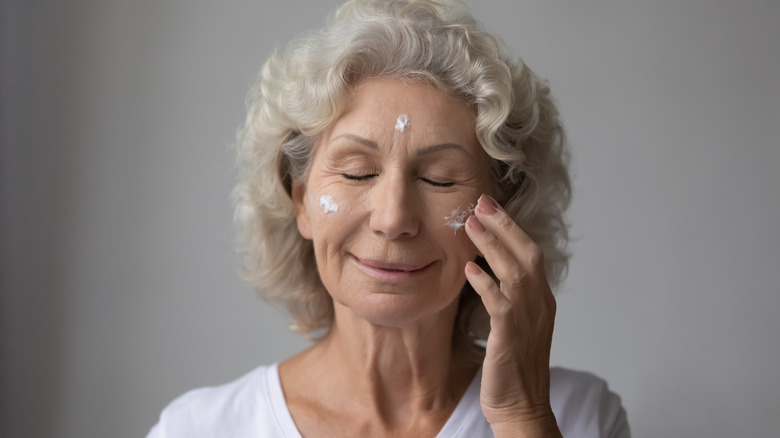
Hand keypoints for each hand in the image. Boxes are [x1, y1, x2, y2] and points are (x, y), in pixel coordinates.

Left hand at [464, 194, 560, 436]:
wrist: (522, 408)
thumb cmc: (513, 368)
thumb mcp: (515, 325)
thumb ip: (506, 297)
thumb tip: (483, 271)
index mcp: (542, 300)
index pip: (531, 254)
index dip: (511, 228)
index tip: (490, 207)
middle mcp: (540, 305)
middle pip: (527, 254)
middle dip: (504, 225)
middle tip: (481, 202)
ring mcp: (528, 319)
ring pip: (514, 272)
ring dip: (492, 245)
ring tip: (470, 224)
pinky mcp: (511, 335)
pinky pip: (500, 303)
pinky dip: (486, 283)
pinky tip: (469, 269)